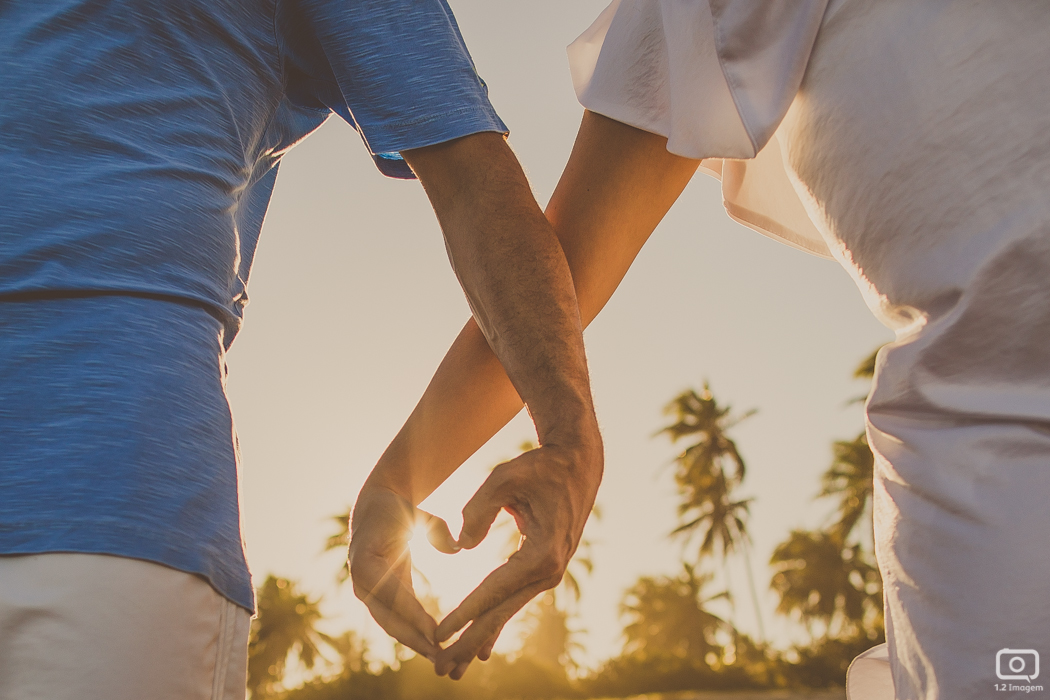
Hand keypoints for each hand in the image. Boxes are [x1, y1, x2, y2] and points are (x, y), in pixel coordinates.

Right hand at [348, 486, 457, 660]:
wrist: (375, 509)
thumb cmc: (397, 509)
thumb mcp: (416, 512)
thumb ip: (436, 528)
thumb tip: (456, 547)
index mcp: (366, 561)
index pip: (393, 595)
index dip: (414, 616)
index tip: (435, 633)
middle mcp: (362, 582)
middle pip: (389, 618)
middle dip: (415, 639)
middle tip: (442, 655)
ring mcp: (366, 592)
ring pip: (391, 625)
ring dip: (415, 643)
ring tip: (440, 658)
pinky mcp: (377, 597)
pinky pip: (394, 620)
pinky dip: (412, 634)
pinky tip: (432, 646)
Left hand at [432, 442, 601, 678]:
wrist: (577, 466)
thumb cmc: (540, 468)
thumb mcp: (505, 478)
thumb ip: (478, 510)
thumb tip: (462, 545)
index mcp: (542, 553)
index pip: (494, 590)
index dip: (464, 612)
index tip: (438, 634)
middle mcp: (549, 572)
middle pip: (501, 613)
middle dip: (470, 642)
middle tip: (443, 669)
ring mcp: (548, 574)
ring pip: (506, 613)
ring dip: (479, 640)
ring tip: (454, 667)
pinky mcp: (542, 571)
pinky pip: (513, 601)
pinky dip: (495, 623)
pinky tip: (481, 647)